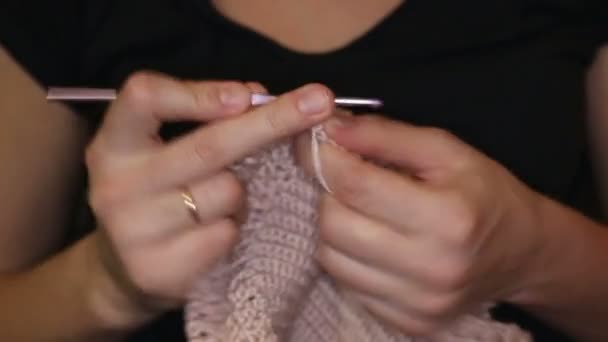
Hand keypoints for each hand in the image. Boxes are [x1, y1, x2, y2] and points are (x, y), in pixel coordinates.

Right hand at [84, 72, 334, 328]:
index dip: (198, 92)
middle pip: (206, 146)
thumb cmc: (160, 194)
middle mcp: (116, 184)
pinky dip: (233, 228)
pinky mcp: (158, 270)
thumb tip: (258, 95)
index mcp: (115, 143)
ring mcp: (133, 231)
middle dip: (271, 122)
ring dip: (242, 193)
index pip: (145, 97)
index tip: (247, 94)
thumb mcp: (167, 150)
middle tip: (320, 102)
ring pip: (227, 193)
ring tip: (219, 203)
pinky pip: (226, 234)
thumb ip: (207, 120)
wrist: (126, 268)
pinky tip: (212, 234)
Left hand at [297, 114, 543, 335]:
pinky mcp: (408, 323)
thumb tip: (331, 130)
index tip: (316, 141)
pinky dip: (347, 257)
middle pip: (335, 224)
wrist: (521, 253)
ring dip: (333, 226)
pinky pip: (347, 284)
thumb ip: (386, 135)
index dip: (324, 158)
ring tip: (359, 209)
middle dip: (328, 193)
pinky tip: (370, 240)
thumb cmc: (483, 193)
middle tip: (344, 177)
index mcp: (446, 217)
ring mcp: (418, 303)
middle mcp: (431, 267)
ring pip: (331, 258)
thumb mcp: (445, 150)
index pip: (355, 185)